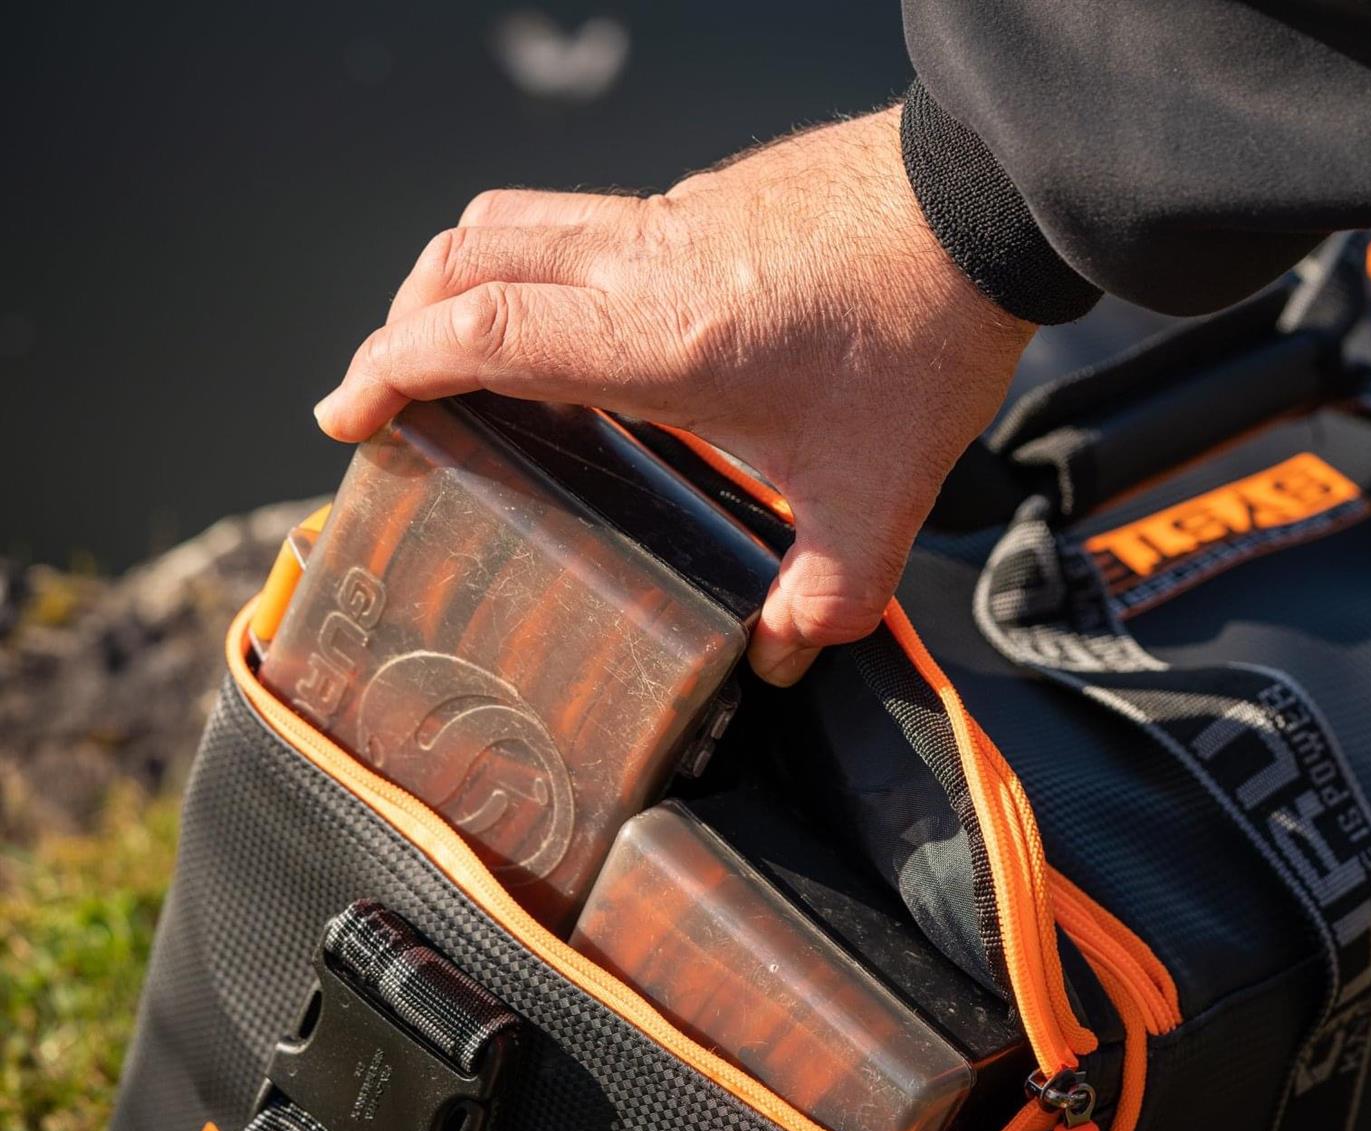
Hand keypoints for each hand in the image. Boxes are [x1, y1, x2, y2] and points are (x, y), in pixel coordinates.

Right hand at [313, 105, 1033, 684]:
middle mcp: (643, 259)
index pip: (473, 330)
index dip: (386, 369)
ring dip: (466, 276)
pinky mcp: (708, 195)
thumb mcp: (877, 493)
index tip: (347, 416)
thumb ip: (824, 594)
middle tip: (394, 391)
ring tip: (469, 349)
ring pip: (517, 217)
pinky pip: (589, 217)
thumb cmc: (925, 330)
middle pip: (465, 256)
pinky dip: (548, 262)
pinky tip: (597, 326)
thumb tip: (777, 656)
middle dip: (403, 321)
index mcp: (656, 333)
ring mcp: (673, 215)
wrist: (983, 203)